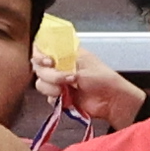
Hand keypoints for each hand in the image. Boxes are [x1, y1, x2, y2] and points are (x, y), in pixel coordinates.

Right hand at [34, 53, 149, 136]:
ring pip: (41, 84)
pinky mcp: (60, 98)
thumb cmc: (102, 79)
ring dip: (52, 88)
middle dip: (50, 75)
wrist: (110, 100)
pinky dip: (55, 99)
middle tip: (67, 79)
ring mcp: (58, 83)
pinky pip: (48, 98)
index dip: (40, 55)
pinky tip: (67, 98)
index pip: (43, 49)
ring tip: (68, 90)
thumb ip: (61, 61)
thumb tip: (45, 60)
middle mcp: (60, 67)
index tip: (48, 62)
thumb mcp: (82, 63)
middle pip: (39, 68)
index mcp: (66, 54)